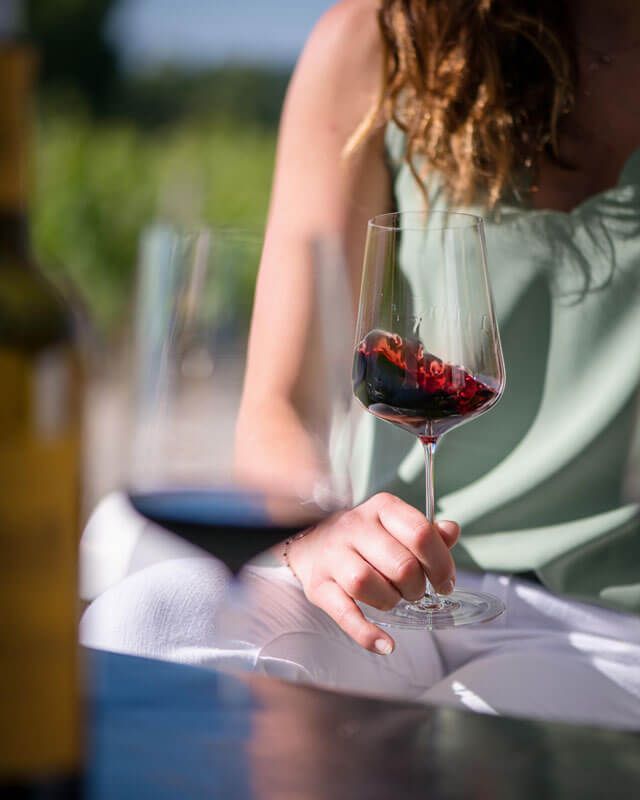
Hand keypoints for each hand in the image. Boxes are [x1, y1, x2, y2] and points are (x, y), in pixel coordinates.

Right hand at [288, 493, 458, 654]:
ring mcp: (332, 555)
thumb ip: (427, 532)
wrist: (314, 543)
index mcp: (382, 508)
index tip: (445, 582)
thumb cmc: (367, 538)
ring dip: (390, 601)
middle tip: (414, 591)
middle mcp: (354, 526)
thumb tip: (451, 531)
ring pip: (366, 582)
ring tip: (393, 600)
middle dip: (417, 587)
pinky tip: (385, 644)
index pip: (420, 533)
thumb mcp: (396, 526)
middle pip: (399, 564)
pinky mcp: (318, 585)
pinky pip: (344, 613)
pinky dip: (367, 634)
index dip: (441, 564)